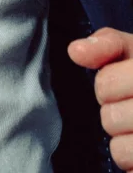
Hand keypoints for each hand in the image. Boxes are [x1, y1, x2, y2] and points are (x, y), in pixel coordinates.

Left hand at [68, 28, 132, 169]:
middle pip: (109, 119)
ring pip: (120, 151)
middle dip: (115, 113)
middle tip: (132, 107)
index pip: (105, 84)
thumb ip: (107, 43)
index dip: (107, 85)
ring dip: (125, 142)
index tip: (123, 83)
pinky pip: (131, 169)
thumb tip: (75, 51)